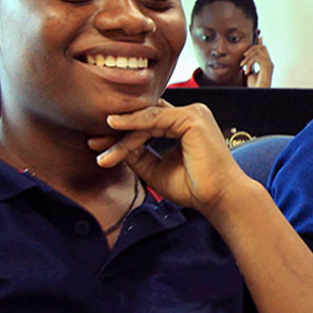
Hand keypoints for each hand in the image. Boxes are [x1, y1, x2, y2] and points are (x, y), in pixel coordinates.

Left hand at [87, 101, 248, 211]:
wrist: (218, 199)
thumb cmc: (194, 187)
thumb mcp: (155, 169)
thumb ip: (137, 154)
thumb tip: (111, 144)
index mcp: (184, 125)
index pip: (147, 122)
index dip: (122, 133)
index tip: (98, 145)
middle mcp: (190, 115)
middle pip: (145, 117)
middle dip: (117, 131)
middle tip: (94, 144)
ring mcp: (193, 114)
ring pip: (147, 118)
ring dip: (122, 134)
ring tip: (101, 147)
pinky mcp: (192, 118)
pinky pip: (155, 118)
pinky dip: (134, 124)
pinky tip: (114, 127)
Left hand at [242, 37, 273, 87]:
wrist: (258, 91)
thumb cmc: (255, 85)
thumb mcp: (251, 73)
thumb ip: (251, 65)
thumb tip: (246, 60)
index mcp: (266, 63)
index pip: (264, 49)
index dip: (260, 42)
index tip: (258, 36)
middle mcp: (269, 62)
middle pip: (261, 47)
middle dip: (251, 49)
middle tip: (243, 56)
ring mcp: (269, 64)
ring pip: (258, 51)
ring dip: (248, 57)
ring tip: (242, 65)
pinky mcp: (267, 67)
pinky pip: (257, 57)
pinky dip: (250, 61)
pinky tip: (247, 68)